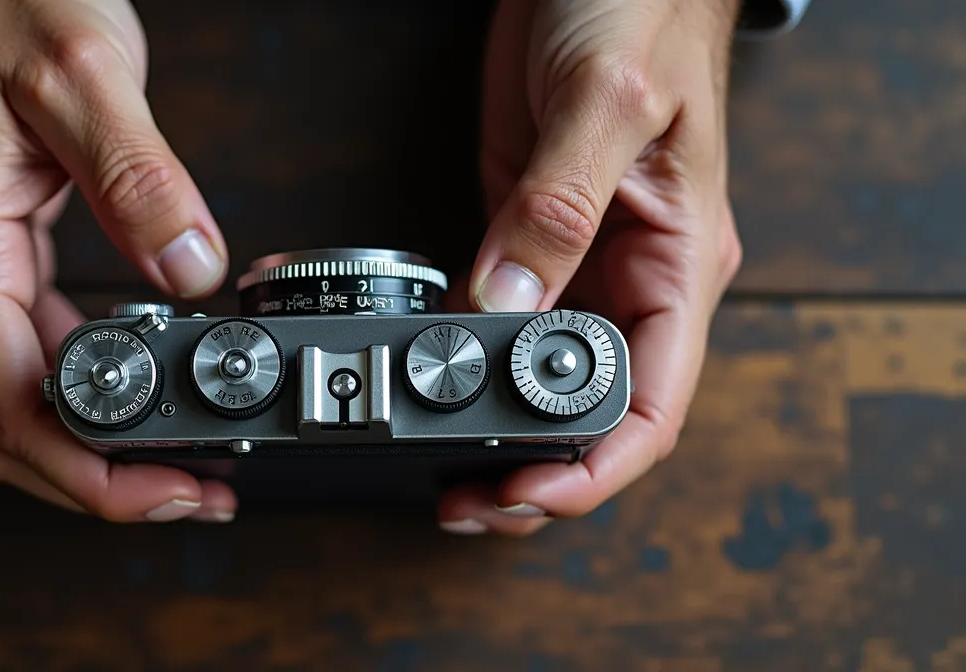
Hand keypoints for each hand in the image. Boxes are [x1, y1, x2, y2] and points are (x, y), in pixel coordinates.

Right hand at [0, 0, 236, 522]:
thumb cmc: (2, 2)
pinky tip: (136, 396)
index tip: (172, 490)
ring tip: (178, 463)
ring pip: (6, 407)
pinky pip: (18, 357)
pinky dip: (78, 397)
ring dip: (87, 451)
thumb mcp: (84, 76)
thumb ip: (138, 180)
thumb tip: (190, 271)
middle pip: (2, 433)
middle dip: (96, 483)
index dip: (93, 475)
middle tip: (191, 493)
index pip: (11, 410)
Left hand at [439, 0, 743, 534]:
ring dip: (498, 436)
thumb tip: (504, 306)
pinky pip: (504, 324)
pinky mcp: (532, 236)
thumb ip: (558, 207)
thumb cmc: (640, 8)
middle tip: (466, 502)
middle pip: (593, 413)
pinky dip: (469, 368)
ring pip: (543, 381)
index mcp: (679, 260)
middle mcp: (633, 276)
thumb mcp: (605, 101)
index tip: (527, 491)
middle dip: (536, 472)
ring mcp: (578, 261)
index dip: (593, 468)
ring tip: (443, 473)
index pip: (651, 402)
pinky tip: (432, 386)